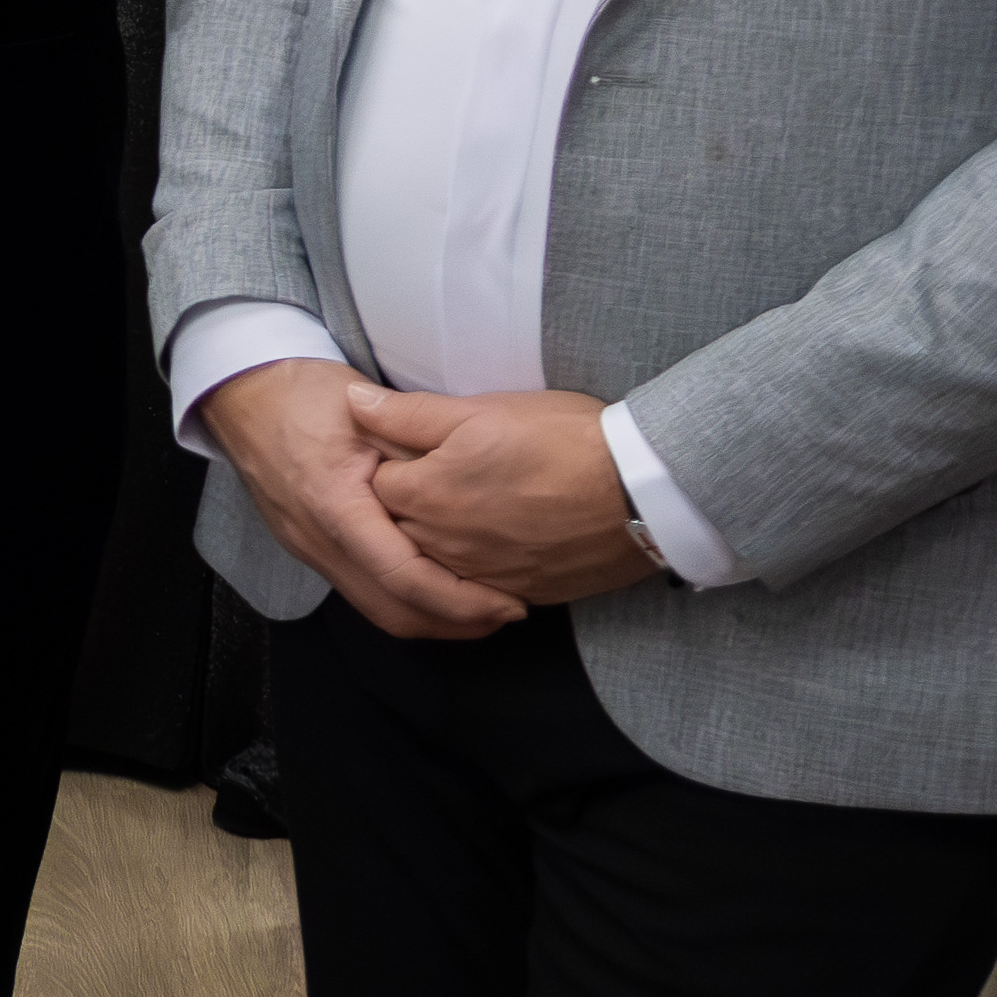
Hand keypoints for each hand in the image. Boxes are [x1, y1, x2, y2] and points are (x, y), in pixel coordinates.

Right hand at [200, 359, 523, 637]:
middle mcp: (318, 540)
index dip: (460, 599)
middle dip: (455, 623)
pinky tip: (437, 587)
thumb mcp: (371, 412)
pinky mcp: (311, 549)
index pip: (403, 575)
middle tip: (507, 612)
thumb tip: (475, 490)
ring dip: (433, 618)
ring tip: (482, 609)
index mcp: (335, 505)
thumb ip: (418, 453)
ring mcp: (310, 550)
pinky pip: (363, 592)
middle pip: (392, 611)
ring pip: (376, 609)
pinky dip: (406, 600)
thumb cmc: (305, 394)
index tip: (506, 601)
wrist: (244, 395)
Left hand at [351, 384, 667, 604]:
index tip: (408, 448)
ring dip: (438, 538)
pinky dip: (476, 567)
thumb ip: (410, 414)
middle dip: (404, 504)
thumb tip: (353, 405)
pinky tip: (497, 539)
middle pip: (396, 528)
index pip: (372, 484)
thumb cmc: (565, 441)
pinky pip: (477, 587)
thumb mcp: (483, 410)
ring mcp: (481, 574)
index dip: (388, 462)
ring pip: (433, 561)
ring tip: (470, 504)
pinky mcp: (519, 592)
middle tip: (437, 476)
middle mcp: (444, 544)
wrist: (642, 491)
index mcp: (427, 494)